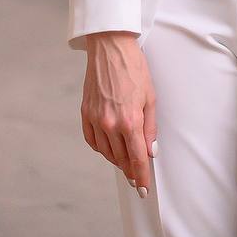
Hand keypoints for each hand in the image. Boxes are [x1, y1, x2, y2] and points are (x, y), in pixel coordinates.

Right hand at [81, 31, 157, 197]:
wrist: (110, 48)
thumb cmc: (134, 68)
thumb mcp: (150, 97)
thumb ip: (150, 127)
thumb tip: (150, 151)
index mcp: (130, 120)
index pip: (137, 158)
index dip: (141, 176)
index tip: (143, 189)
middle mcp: (110, 124)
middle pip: (121, 159)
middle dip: (130, 170)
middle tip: (136, 176)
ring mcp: (95, 119)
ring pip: (106, 152)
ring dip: (117, 160)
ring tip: (125, 162)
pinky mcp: (85, 114)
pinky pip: (92, 141)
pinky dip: (101, 148)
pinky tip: (108, 148)